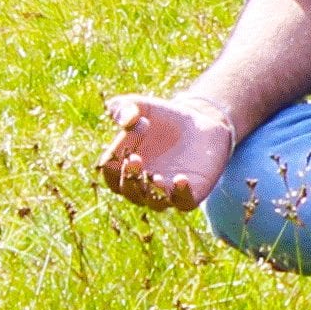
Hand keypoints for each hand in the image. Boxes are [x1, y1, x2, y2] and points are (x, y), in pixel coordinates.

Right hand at [98, 91, 243, 212]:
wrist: (200, 121)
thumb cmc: (164, 116)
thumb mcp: (141, 106)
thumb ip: (124, 107)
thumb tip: (125, 120)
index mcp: (124, 165)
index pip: (109, 175)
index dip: (112, 166)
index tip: (122, 149)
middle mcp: (143, 183)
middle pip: (128, 192)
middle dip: (129, 179)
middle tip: (136, 160)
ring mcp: (166, 190)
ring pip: (154, 203)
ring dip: (152, 193)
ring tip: (156, 177)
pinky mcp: (191, 193)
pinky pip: (184, 203)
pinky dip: (181, 195)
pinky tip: (181, 179)